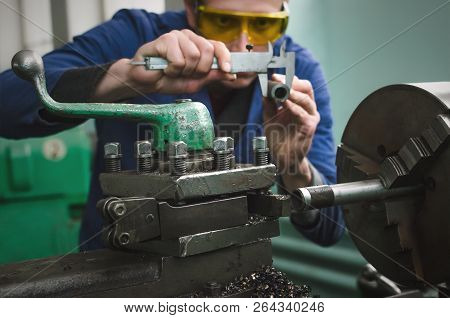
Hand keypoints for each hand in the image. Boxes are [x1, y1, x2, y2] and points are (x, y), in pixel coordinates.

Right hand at [94, 29, 234, 101]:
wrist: (146, 82)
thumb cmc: (169, 80)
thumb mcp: (195, 82)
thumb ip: (212, 77)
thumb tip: (232, 74)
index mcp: (199, 46)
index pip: (218, 46)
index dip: (225, 57)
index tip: (228, 70)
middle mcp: (190, 38)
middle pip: (208, 51)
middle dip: (199, 69)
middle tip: (186, 74)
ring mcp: (178, 36)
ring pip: (193, 56)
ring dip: (183, 71)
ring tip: (173, 71)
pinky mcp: (165, 39)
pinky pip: (179, 59)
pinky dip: (172, 70)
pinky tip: (165, 68)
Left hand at [263, 74, 320, 190]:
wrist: (282, 156)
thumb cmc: (279, 137)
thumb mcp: (270, 116)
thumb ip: (269, 103)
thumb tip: (264, 88)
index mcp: (299, 103)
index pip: (298, 85)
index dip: (287, 78)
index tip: (274, 76)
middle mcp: (307, 108)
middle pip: (306, 88)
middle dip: (292, 82)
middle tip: (278, 79)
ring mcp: (310, 117)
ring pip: (306, 99)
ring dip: (293, 93)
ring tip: (282, 89)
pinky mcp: (310, 127)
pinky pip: (303, 114)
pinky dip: (294, 107)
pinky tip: (285, 103)